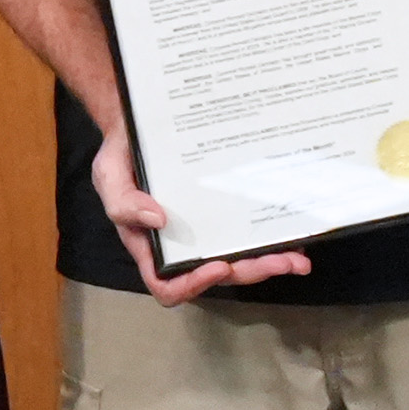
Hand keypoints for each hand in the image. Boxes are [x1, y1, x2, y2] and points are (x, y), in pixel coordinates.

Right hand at [87, 124, 309, 307]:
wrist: (143, 125)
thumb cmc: (121, 155)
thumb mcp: (109, 175)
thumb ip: (123, 202)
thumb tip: (157, 221)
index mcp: (151, 246)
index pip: (167, 284)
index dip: (194, 284)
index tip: (220, 266)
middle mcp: (181, 246)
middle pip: (216, 275)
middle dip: (250, 272)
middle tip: (283, 262)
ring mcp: (205, 232)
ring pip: (238, 260)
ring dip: (269, 263)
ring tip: (298, 260)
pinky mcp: (224, 214)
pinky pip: (246, 234)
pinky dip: (270, 240)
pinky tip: (293, 235)